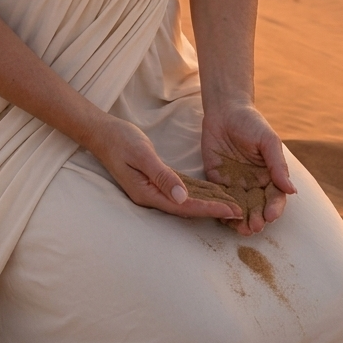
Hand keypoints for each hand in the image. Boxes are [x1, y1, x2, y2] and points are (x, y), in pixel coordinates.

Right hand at [88, 115, 244, 221]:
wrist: (102, 132)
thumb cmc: (120, 141)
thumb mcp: (142, 155)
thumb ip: (162, 176)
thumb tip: (182, 198)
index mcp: (147, 194)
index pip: (184, 207)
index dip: (208, 209)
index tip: (231, 210)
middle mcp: (151, 196)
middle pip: (187, 208)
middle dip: (213, 209)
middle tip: (240, 210)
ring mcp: (152, 190)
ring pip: (185, 200)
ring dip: (207, 202)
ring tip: (231, 204)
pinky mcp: (155, 181)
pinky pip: (180, 190)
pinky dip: (197, 192)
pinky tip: (211, 191)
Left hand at [201, 103, 296, 235]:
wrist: (225, 110)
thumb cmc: (251, 123)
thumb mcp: (268, 141)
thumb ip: (278, 165)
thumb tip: (292, 190)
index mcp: (269, 175)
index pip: (275, 196)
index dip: (274, 208)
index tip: (271, 215)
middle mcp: (254, 183)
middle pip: (257, 207)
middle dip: (257, 219)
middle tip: (255, 227)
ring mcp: (235, 183)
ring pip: (240, 207)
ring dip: (241, 220)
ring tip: (241, 229)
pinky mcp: (217, 181)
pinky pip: (220, 199)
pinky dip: (222, 210)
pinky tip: (222, 218)